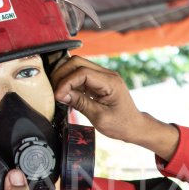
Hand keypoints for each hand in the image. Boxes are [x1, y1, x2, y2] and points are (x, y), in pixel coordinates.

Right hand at [50, 56, 179, 159]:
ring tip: (58, 92)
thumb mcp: (99, 117)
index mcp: (110, 82)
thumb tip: (61, 94)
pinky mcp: (98, 82)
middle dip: (62, 74)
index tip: (58, 95)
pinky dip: (70, 82)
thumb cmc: (122, 124)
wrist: (134, 126)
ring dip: (65, 77)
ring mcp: (103, 77)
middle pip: (77, 62)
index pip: (82, 72)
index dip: (66, 82)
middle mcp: (107, 75)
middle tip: (54, 91)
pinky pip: (80, 75)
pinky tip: (66, 94)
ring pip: (77, 66)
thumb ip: (80, 103)